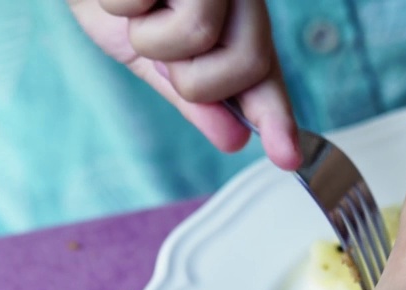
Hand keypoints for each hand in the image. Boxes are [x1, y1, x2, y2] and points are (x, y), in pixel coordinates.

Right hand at [67, 0, 299, 169]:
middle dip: (192, 77)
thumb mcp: (156, 58)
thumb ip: (196, 99)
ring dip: (148, 36)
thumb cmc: (119, 2)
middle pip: (244, 63)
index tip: (287, 157)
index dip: (276, 117)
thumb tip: (233, 140)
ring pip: (197, 33)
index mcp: (240, 19)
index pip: (264, 74)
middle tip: (162, 52)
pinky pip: (143, 2)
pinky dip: (118, 3)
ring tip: (138, 11)